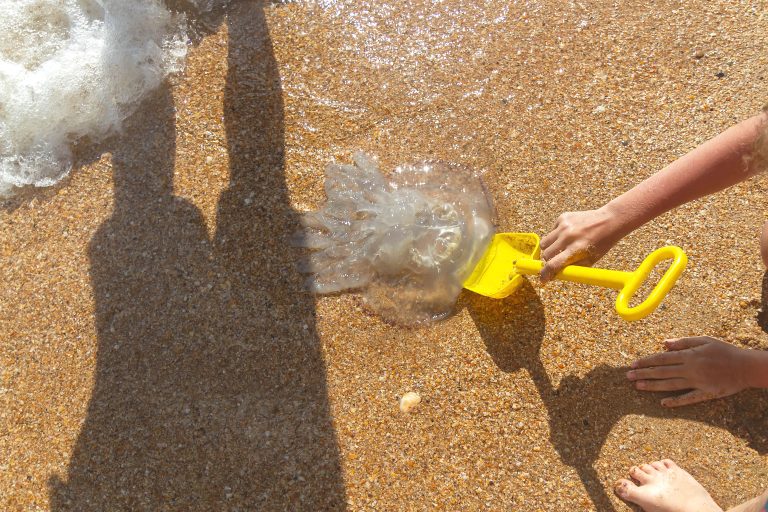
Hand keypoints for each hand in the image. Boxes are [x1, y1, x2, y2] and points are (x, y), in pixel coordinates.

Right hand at [539, 207, 622, 281]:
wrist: (609, 221)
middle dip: (548, 261)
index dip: (545, 274)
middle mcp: (568, 237)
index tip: (542, 279)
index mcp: (576, 250)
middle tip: (554, 261)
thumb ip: (572, 267)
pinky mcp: (562, 218)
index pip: (553, 264)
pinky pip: (551, 231)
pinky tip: (567, 235)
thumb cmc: (602, 243)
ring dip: (548, 249)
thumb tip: (555, 274)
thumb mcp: (590, 260)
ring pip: (544, 243)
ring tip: (559, 249)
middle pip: (546, 254)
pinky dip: (556, 236)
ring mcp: (564, 226)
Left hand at [626, 336, 752, 406]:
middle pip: (662, 372)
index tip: (633, 364)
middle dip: (644, 374)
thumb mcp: (704, 340)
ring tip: (637, 386)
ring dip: (653, 386)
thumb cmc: (725, 351)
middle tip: (627, 377)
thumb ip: (683, 342)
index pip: (662, 358)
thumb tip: (664, 343)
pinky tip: (663, 403)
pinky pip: (689, 398)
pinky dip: (676, 401)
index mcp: (689, 355)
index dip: (646, 361)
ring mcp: (698, 382)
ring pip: (671, 385)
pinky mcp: (707, 394)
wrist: (747, 367)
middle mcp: (691, 369)